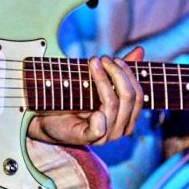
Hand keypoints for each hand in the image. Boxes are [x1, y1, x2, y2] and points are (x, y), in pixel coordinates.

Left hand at [28, 47, 144, 145]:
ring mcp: (105, 136)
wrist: (48, 117)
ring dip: (102, 80)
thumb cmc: (76, 99)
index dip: (128, 74)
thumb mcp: (100, 82)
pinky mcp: (87, 138)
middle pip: (128, 98)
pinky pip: (99, 129)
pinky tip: (93, 106)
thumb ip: (120, 70)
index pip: (138, 95)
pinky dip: (98, 117)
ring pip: (112, 105)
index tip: (113, 58)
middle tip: (101, 58)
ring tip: (92, 63)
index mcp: (127, 118)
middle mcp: (120, 129)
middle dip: (116, 73)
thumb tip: (140, 50)